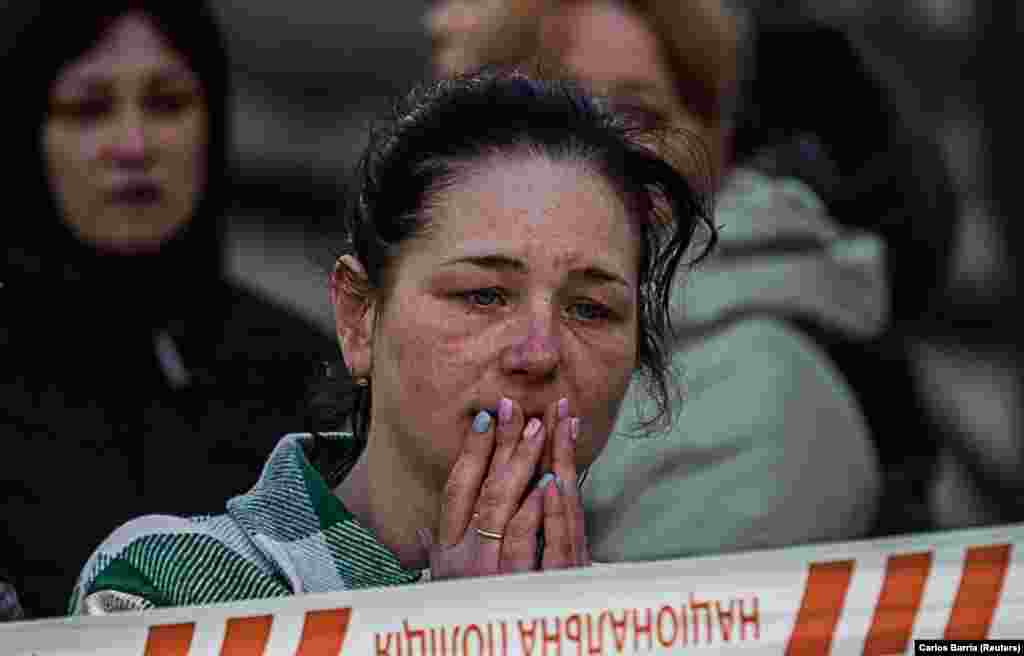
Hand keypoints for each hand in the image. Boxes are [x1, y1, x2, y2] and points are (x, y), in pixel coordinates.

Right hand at [420, 397, 590, 578]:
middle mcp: (466, 556)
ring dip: (524, 461)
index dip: (470, 453)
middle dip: (502, 443)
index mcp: (450, 551)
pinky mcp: (517, 584)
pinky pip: (521, 538)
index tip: (485, 418)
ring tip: (541, 428)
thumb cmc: (472, 613)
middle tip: (516, 407)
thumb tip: (422, 527)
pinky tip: (549, 480)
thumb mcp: (449, 586)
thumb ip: (437, 554)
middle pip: (484, 486)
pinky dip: (534, 507)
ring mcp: (491, 568)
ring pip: (503, 502)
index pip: (456, 490)